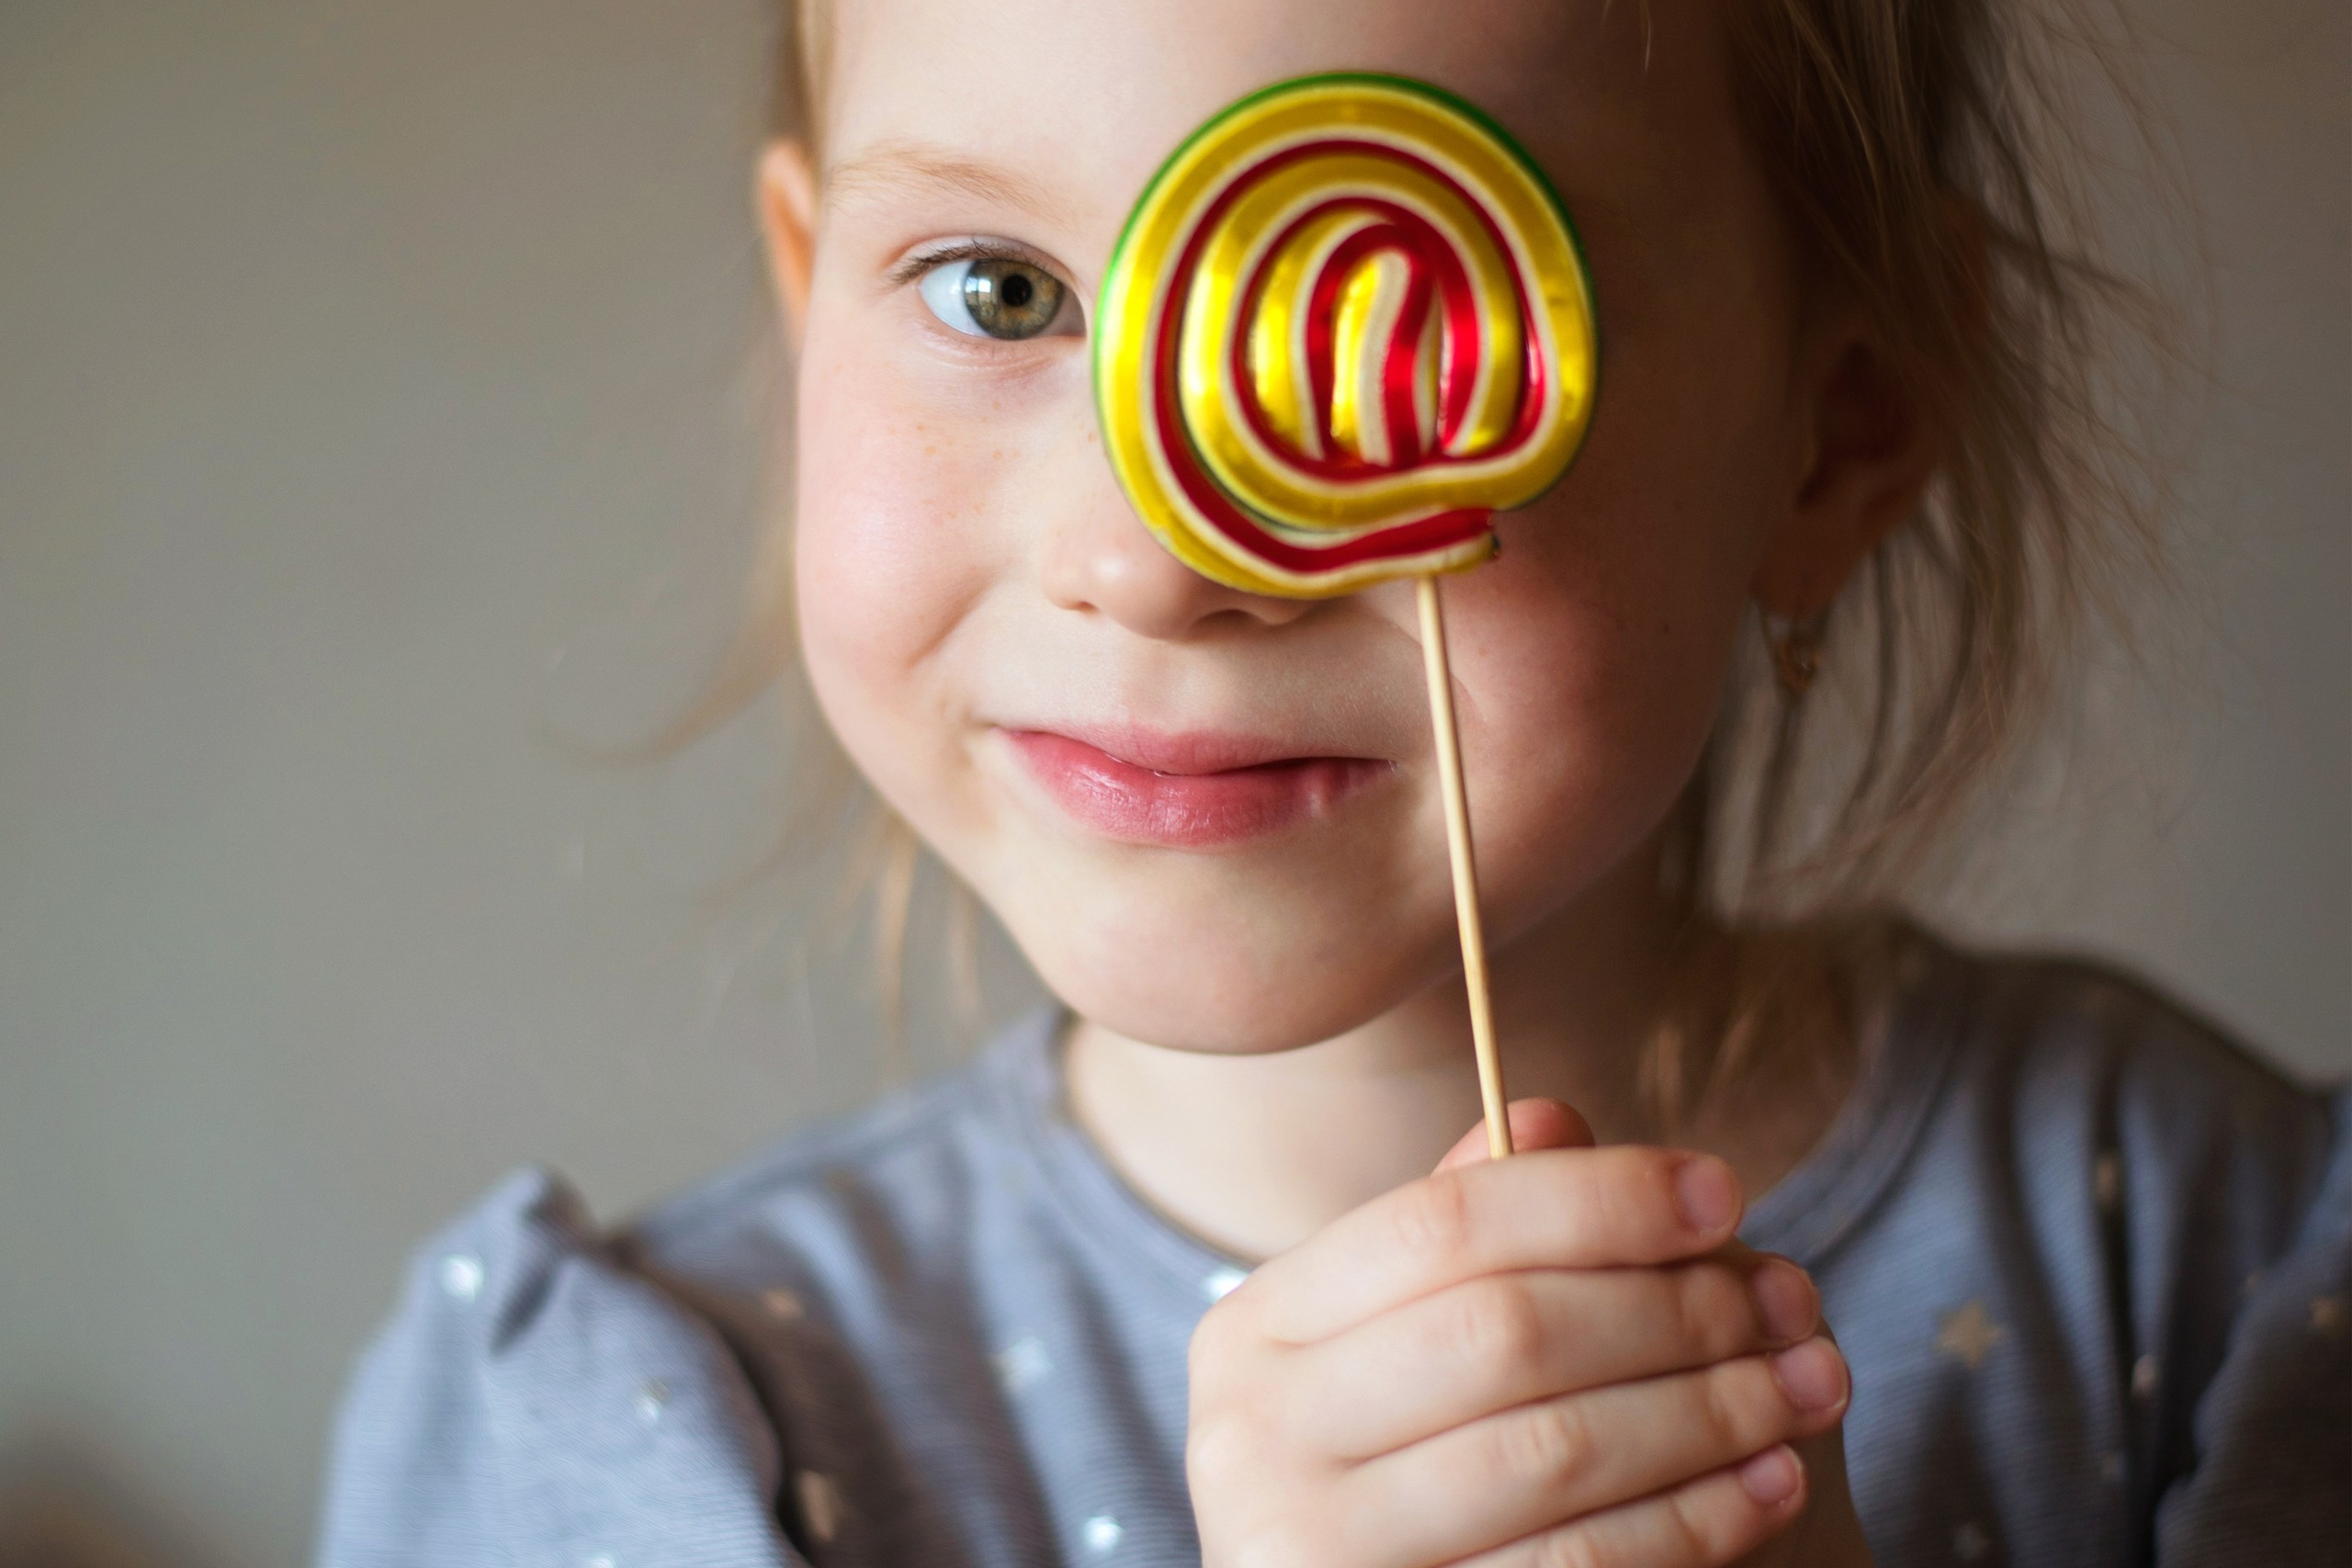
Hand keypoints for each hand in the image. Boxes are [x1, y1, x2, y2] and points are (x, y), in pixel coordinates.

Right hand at [1186, 1101, 1851, 1567]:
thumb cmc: (1398, 1465)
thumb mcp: (1402, 1342)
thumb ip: (1466, 1238)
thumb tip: (1548, 1120)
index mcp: (1256, 1328)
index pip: (1439, 1224)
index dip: (1594, 1199)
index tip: (1722, 1189)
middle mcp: (1256, 1434)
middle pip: (1503, 1332)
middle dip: (1672, 1308)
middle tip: (1788, 1301)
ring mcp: (1313, 1548)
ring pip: (1553, 1450)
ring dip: (1710, 1411)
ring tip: (1810, 1382)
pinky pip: (1575, 1567)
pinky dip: (1692, 1519)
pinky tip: (1772, 1481)